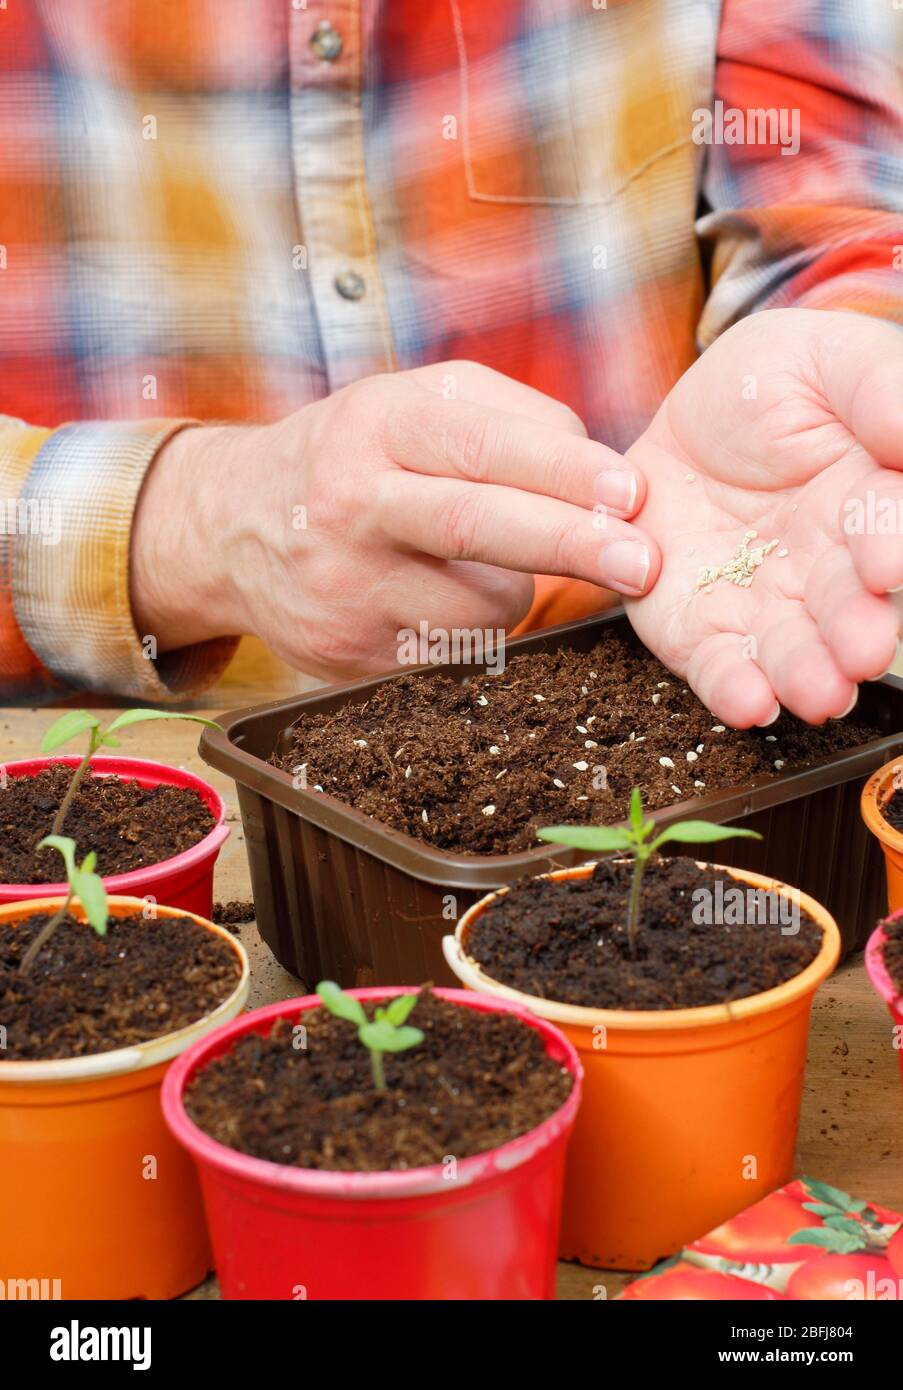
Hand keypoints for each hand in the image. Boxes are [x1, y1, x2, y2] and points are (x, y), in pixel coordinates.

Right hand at [131, 362, 658, 677]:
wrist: (232, 528)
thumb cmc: (354, 454)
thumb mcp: (410, 404)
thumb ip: (506, 416)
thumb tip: (595, 464)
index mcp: (374, 426)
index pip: (477, 446)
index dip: (559, 471)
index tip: (630, 491)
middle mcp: (350, 504)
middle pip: (472, 526)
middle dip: (567, 544)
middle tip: (642, 565)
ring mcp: (344, 588)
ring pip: (478, 603)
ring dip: (516, 588)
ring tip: (480, 562)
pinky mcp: (349, 655)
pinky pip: (453, 650)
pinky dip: (474, 626)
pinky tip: (438, 596)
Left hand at [625, 309, 902, 726]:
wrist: (676, 423)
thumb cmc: (770, 383)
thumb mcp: (826, 362)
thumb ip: (880, 391)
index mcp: (869, 504)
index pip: (884, 529)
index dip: (888, 546)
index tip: (885, 564)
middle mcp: (824, 568)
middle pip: (845, 606)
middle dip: (854, 631)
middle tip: (860, 653)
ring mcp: (762, 603)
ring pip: (789, 649)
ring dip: (803, 674)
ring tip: (814, 693)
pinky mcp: (698, 627)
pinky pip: (717, 664)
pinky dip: (732, 688)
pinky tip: (749, 704)